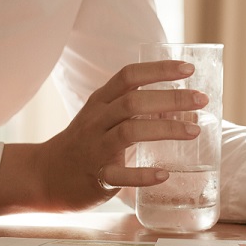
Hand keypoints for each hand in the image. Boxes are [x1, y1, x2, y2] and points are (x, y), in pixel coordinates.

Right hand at [2, 60, 204, 212]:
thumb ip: (134, 108)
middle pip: (134, 102)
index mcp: (101, 101)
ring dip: (165, 129)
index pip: (129, 75)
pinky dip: (144, 175)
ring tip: (194, 132)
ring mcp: (95, 148)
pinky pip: (120, 174)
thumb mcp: (102, 117)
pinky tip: (164, 174)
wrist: (44, 175)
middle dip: (171, 99)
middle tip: (201, 100)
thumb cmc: (84, 143)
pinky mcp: (96, 177)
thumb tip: (180, 105)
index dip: (159, 69)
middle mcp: (96, 120)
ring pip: (129, 132)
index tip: (188, 69)